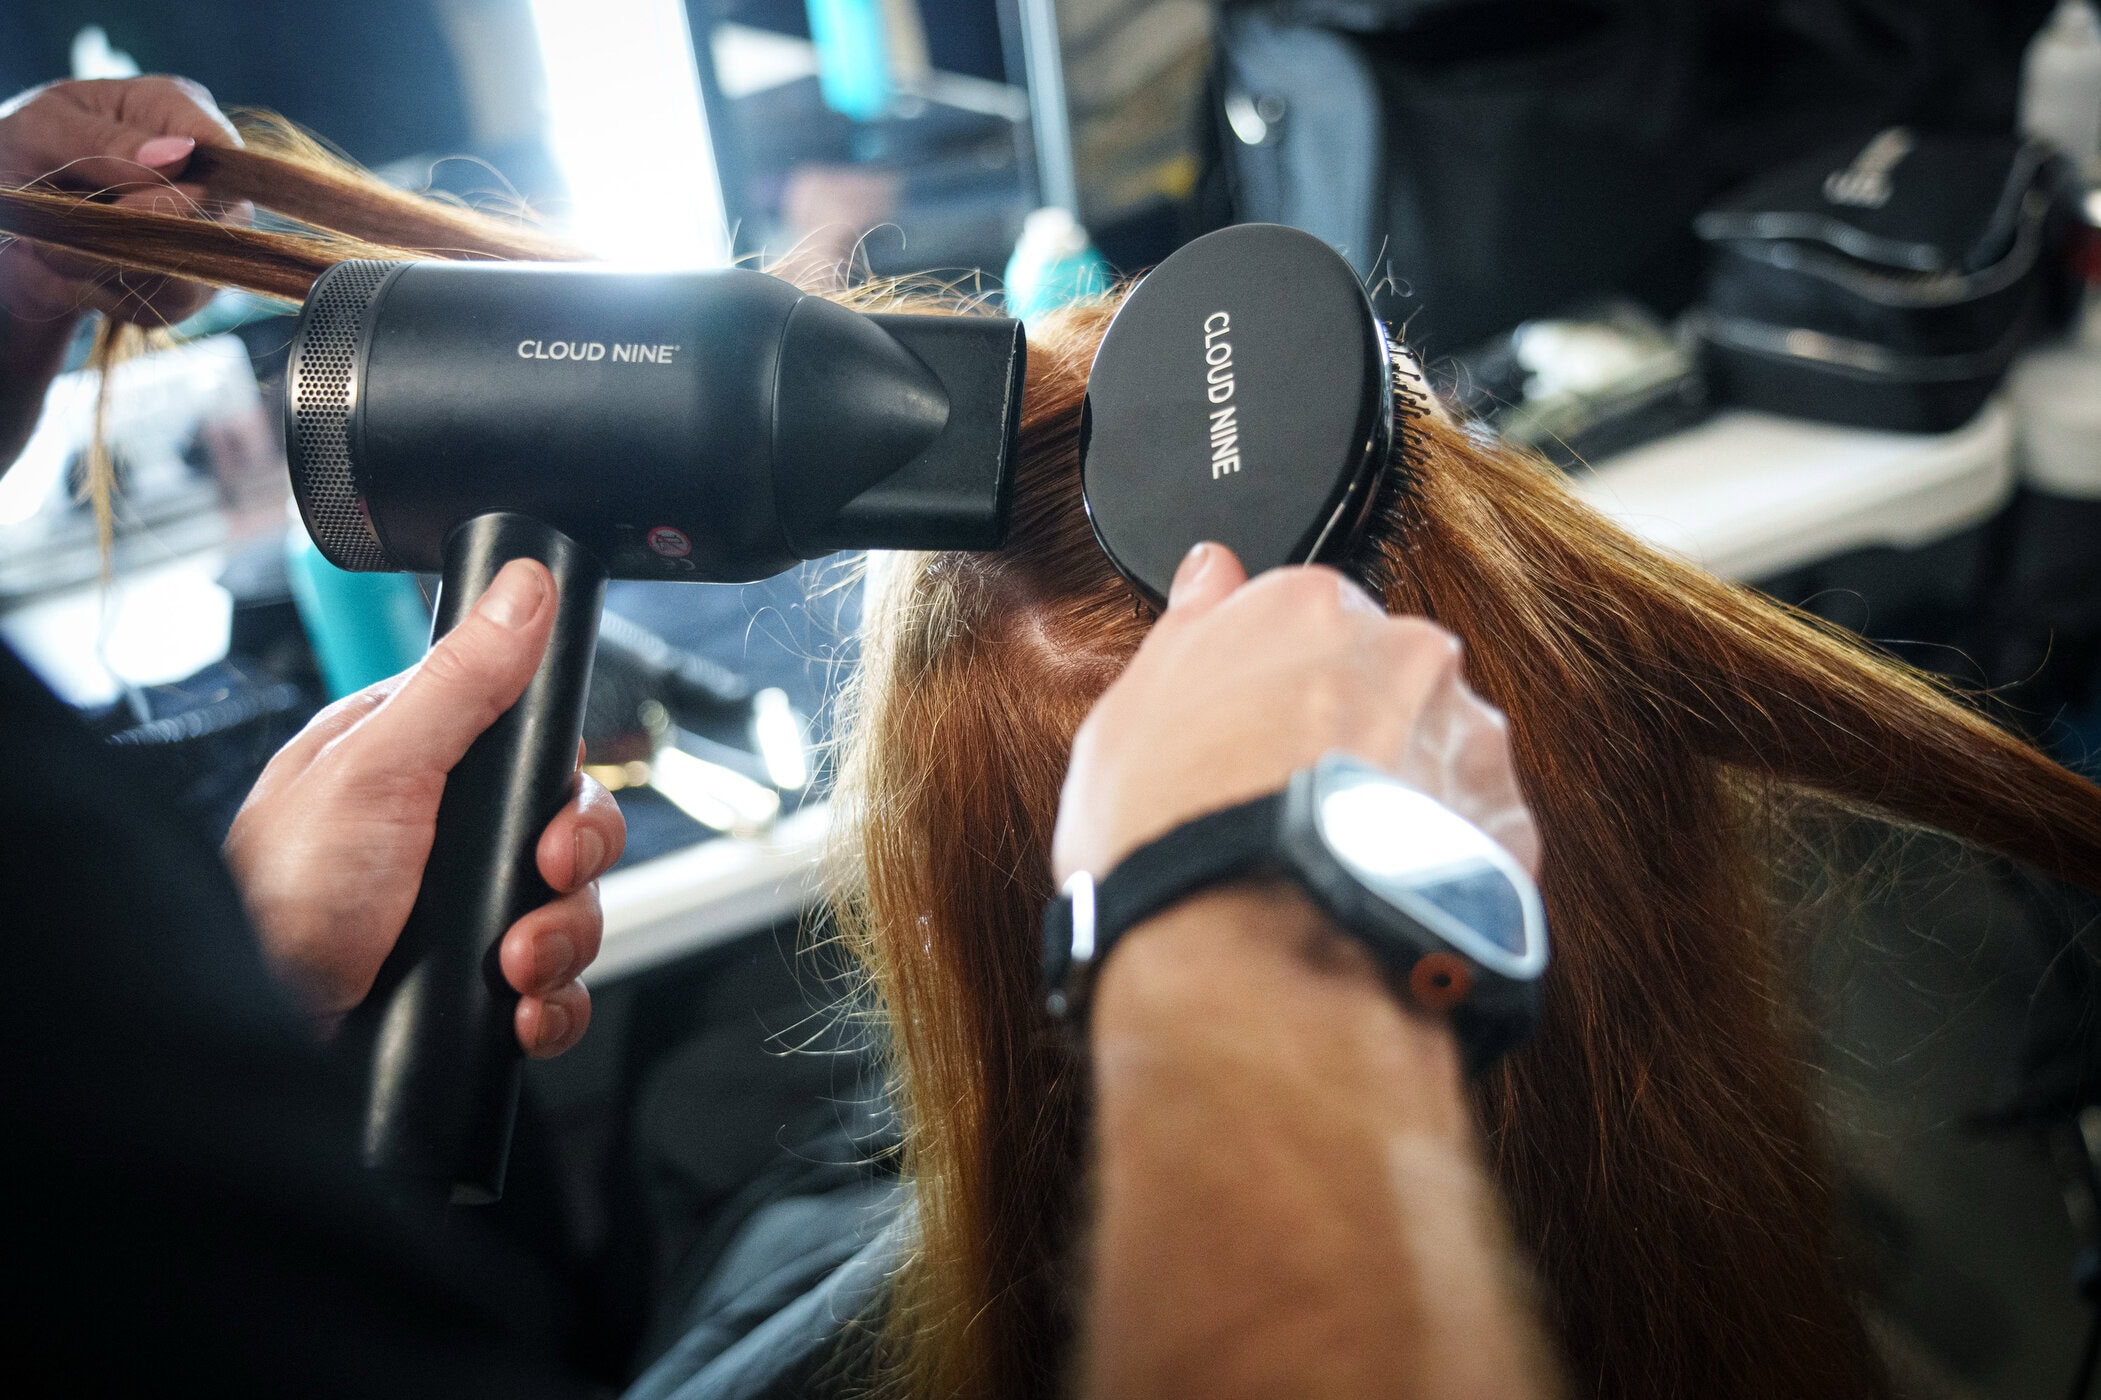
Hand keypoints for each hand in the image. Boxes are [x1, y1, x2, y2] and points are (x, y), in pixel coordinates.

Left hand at [0, 76, 248, 467]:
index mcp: (177, 112)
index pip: (225, 155)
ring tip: (70, 258)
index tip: (132, 205)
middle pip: (229, 227)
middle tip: (76, 235)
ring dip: (131, 281)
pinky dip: (127, 306)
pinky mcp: (185, 281)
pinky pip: (178, 309)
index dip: (185, 191)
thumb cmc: (9, 167)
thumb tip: (178, 153)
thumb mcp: (37, 136)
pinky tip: (90, 285)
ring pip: (210, 279)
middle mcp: (204, 172)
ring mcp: (202, 233)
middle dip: (148, 244)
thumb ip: (106, 143)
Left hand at [224, 561, 625, 1057]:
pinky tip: (521, 1014)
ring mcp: (456, 913)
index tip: (552, 822)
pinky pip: (553, 992)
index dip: (564, 787)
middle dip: (571, 874)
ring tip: (512, 970)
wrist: (260, 1033)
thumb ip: (461, 681)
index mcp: (417, 763)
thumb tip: (522, 586)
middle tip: (534, 888)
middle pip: (568, 836)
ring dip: (560, 947)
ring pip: (570, 914)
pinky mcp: (467, 987)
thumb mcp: (377, 768)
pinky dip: (553, 1007)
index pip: (535, 751)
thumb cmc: (282, 896)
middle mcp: (442, 836)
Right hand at [1053, 542, 1538, 883]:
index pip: (1306, 618)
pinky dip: (1436, 855)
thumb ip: (1187, 626)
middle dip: (1349, 730)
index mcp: (1308, 605)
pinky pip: (1472, 828)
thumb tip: (1211, 571)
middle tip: (1287, 799)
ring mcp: (1464, 737)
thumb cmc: (1172, 834)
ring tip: (1332, 857)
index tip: (1255, 732)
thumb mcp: (1129, 712)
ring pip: (1434, 749)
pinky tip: (1375, 890)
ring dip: (1399, 790)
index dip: (1276, 686)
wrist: (1248, 957)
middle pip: (1382, 677)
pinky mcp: (1507, 822)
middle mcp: (1404, 651)